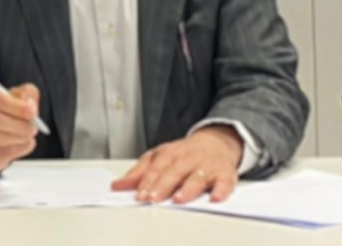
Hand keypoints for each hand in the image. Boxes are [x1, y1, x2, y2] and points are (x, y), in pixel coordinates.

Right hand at [0, 83, 41, 172]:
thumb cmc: (4, 110)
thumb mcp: (17, 95)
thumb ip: (26, 94)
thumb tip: (29, 105)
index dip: (12, 105)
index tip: (31, 112)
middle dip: (17, 124)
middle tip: (33, 126)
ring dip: (20, 136)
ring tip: (30, 133)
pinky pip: (3, 152)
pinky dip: (20, 148)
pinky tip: (25, 142)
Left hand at [112, 124, 242, 203]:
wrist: (216, 142)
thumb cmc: (183, 153)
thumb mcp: (158, 157)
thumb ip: (138, 173)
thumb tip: (117, 185)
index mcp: (169, 154)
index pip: (156, 169)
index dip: (147, 182)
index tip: (139, 195)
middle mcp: (187, 159)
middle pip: (174, 172)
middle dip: (163, 185)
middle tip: (153, 198)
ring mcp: (206, 166)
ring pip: (196, 177)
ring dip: (188, 188)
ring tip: (178, 199)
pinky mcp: (225, 174)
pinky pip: (224, 183)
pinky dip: (221, 191)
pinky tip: (215, 198)